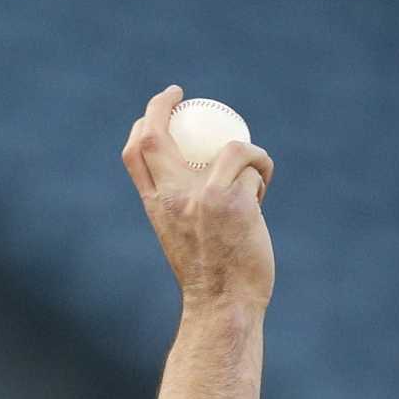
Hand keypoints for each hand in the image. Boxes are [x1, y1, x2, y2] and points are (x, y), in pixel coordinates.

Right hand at [122, 84, 274, 307]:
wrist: (222, 303)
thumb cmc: (209, 273)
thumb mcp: (181, 234)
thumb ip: (184, 203)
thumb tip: (207, 170)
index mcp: (156, 205)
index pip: (135, 153)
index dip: (143, 123)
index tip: (160, 109)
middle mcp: (172, 198)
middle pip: (153, 135)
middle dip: (161, 104)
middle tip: (179, 94)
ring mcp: (202, 198)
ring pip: (231, 149)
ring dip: (249, 156)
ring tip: (254, 179)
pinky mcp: (234, 202)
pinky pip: (254, 168)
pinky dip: (263, 175)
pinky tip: (263, 198)